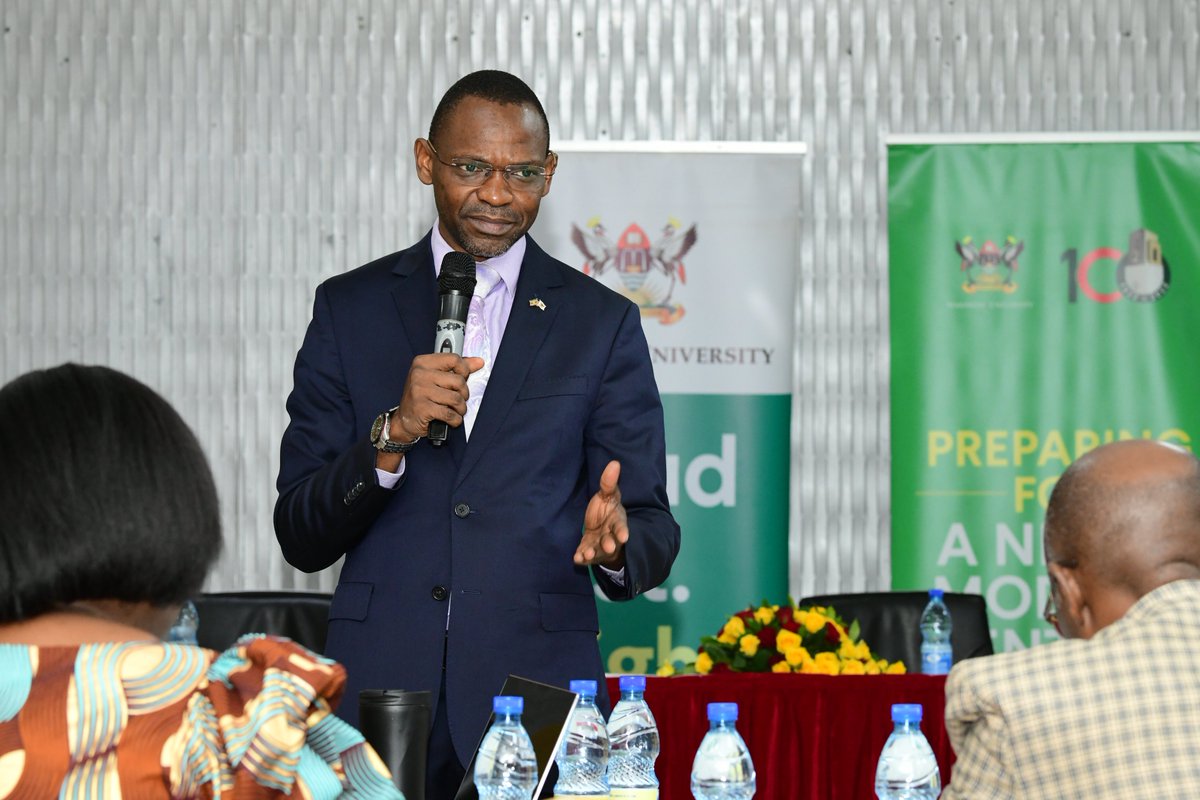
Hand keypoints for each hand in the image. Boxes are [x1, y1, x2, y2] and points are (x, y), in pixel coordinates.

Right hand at [376, 354, 482, 470]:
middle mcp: (419, 374)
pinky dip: (455, 419)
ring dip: (460, 408)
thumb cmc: (422, 397)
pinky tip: (451, 419)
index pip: (454, 359)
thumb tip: (479, 362)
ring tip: (455, 410)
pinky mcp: (423, 408)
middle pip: (458, 380)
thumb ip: (457, 368)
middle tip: (458, 399)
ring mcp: (420, 391)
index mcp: (423, 362)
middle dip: (463, 394)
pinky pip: (450, 414)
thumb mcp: (436, 377)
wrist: (404, 419)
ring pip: (456, 398)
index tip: (463, 378)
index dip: (464, 370)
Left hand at [575, 460, 628, 567]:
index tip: (624, 537)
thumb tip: (614, 462)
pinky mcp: (589, 551)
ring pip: (597, 551)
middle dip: (609, 544)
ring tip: (587, 554)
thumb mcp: (608, 495)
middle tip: (608, 546)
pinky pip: (585, 556)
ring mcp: (599, 545)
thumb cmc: (606, 510)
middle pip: (611, 541)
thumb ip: (609, 483)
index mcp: (617, 522)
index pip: (621, 527)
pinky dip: (581, 558)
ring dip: (593, 553)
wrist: (600, 528)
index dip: (622, 531)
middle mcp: (610, 536)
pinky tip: (576, 559)